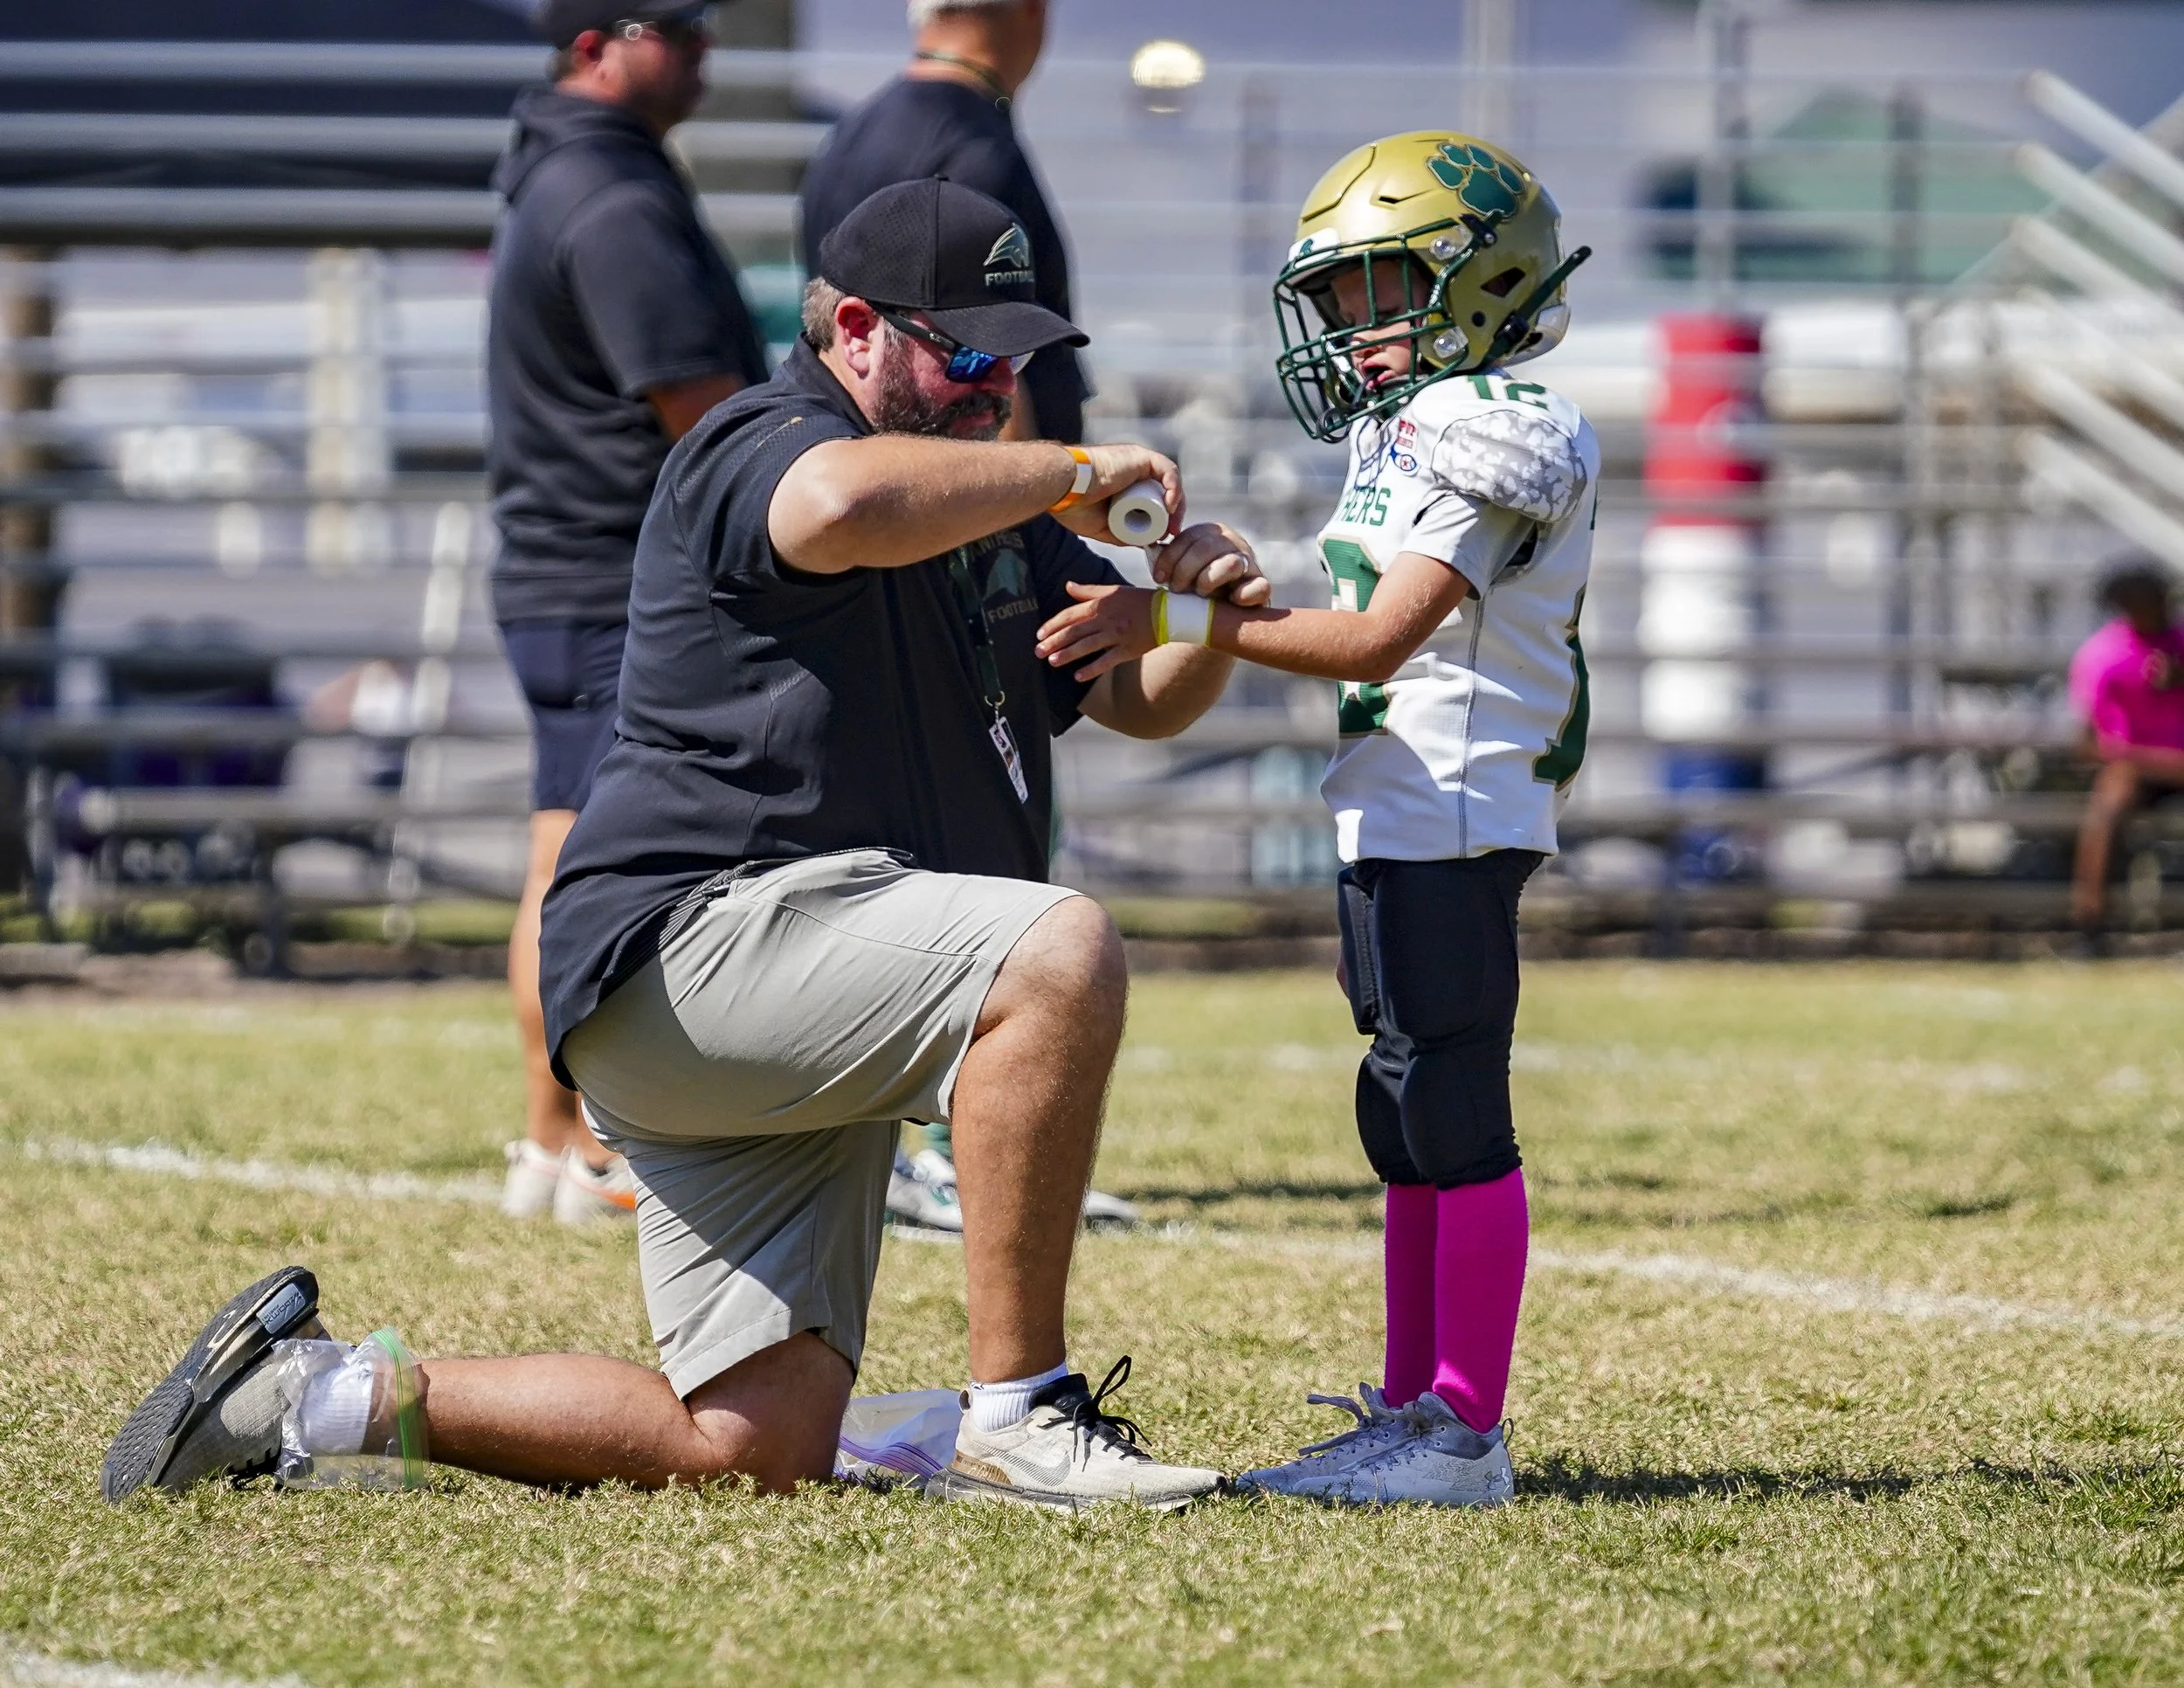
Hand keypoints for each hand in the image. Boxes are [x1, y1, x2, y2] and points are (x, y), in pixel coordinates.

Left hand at [1035, 581, 1158, 682]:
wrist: (1167, 612)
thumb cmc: (1138, 600)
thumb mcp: (1113, 590)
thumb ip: (1088, 591)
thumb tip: (1067, 585)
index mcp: (1101, 604)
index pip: (1071, 615)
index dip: (1053, 625)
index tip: (1040, 634)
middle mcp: (1106, 619)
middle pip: (1075, 631)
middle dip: (1054, 642)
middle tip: (1038, 651)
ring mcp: (1117, 636)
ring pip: (1087, 646)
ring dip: (1067, 654)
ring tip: (1052, 661)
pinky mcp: (1128, 650)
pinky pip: (1107, 661)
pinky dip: (1092, 669)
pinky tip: (1078, 676)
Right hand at [1048, 444, 1184, 542]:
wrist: (1063, 488)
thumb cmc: (1074, 506)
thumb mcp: (1103, 527)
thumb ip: (1122, 535)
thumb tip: (1144, 543)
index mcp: (1125, 484)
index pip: (1156, 498)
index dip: (1165, 518)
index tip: (1164, 537)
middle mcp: (1135, 471)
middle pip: (1165, 490)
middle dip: (1173, 514)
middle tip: (1172, 534)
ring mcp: (1138, 462)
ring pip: (1169, 481)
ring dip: (1176, 504)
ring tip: (1171, 524)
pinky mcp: (1141, 457)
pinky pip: (1168, 470)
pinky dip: (1174, 488)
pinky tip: (1170, 507)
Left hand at [1149, 522, 1271, 607]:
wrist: (1223, 614)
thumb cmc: (1196, 588)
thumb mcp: (1181, 570)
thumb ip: (1169, 559)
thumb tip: (1150, 547)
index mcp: (1212, 534)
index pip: (1189, 538)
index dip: (1170, 558)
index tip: (1158, 579)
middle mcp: (1233, 543)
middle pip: (1207, 547)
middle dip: (1185, 570)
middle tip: (1176, 589)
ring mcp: (1250, 564)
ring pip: (1230, 564)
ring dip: (1208, 580)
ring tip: (1200, 594)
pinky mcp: (1262, 586)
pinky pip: (1259, 587)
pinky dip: (1243, 596)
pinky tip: (1230, 602)